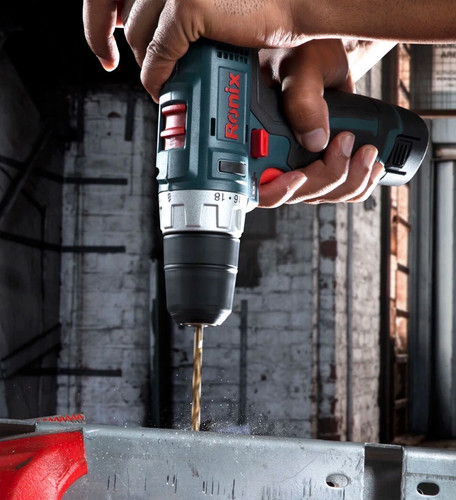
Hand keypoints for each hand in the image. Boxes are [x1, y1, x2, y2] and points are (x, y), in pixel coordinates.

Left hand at [83, 0, 312, 100]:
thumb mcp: (206, 0)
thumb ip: (175, 6)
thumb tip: (151, 26)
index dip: (100, 16)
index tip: (107, 35)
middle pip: (118, 11)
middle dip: (116, 42)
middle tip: (120, 63)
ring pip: (138, 37)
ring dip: (146, 65)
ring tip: (162, 78)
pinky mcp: (186, 4)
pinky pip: (158, 55)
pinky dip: (156, 77)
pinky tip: (164, 87)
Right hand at [257, 40, 383, 206]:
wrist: (323, 55)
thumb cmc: (303, 54)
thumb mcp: (302, 68)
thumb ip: (303, 100)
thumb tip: (314, 140)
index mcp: (260, 140)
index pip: (260, 186)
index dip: (278, 191)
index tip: (300, 176)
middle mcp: (278, 158)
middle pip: (300, 195)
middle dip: (331, 178)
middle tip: (348, 141)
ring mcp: (301, 165)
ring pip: (324, 195)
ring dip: (352, 181)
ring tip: (368, 151)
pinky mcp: (323, 165)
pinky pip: (340, 190)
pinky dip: (360, 183)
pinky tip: (371, 165)